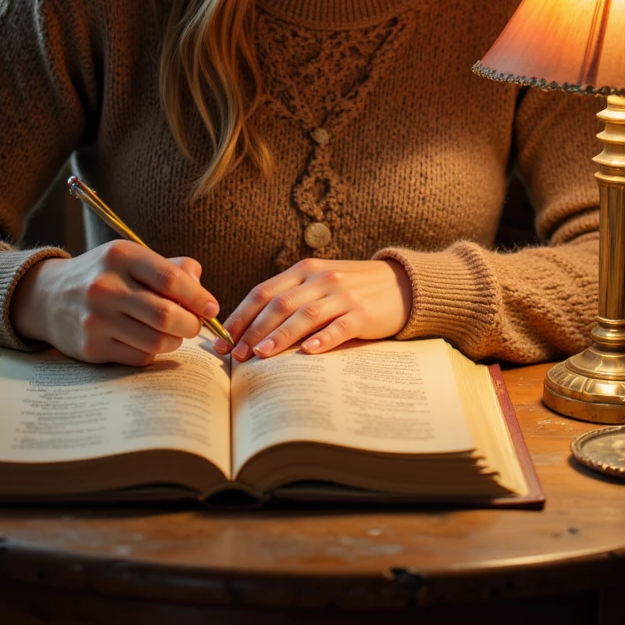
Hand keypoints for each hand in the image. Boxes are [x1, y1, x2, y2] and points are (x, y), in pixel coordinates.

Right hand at [10, 243, 220, 365]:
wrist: (48, 297)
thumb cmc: (104, 275)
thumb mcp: (132, 258)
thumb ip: (171, 268)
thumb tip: (202, 291)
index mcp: (121, 256)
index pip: (171, 279)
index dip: (198, 297)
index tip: (211, 307)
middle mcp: (105, 286)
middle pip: (166, 315)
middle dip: (191, 324)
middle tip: (195, 324)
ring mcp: (95, 319)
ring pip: (156, 341)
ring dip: (175, 341)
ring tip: (174, 333)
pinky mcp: (90, 347)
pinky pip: (139, 357)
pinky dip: (153, 352)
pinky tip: (148, 340)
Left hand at [219, 257, 412, 361]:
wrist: (401, 283)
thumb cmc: (352, 288)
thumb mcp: (320, 283)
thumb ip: (292, 297)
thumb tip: (252, 329)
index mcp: (304, 270)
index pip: (264, 292)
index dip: (241, 315)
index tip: (223, 339)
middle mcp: (320, 278)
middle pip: (279, 304)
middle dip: (253, 330)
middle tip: (236, 355)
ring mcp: (343, 295)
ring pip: (304, 315)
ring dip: (280, 336)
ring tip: (261, 355)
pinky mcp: (363, 313)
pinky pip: (340, 326)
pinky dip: (323, 339)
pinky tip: (308, 353)